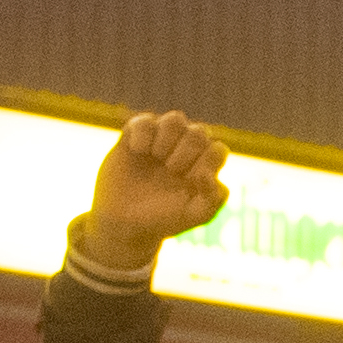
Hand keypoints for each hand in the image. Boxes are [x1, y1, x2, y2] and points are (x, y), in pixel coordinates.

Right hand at [84, 111, 229, 264]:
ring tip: (157, 156)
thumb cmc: (164, 219)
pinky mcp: (134, 138)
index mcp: (203, 166)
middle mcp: (184, 150)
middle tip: (172, 169)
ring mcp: (159, 142)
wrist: (125, 222)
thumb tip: (209, 174)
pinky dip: (143, 133)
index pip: (218, 149)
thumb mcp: (196, 215)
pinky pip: (144, 121)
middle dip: (188, 150)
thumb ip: (214, 198)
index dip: (207, 162)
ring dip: (169, 136)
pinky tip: (138, 151)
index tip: (190, 180)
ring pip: (175, 119)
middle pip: (199, 131)